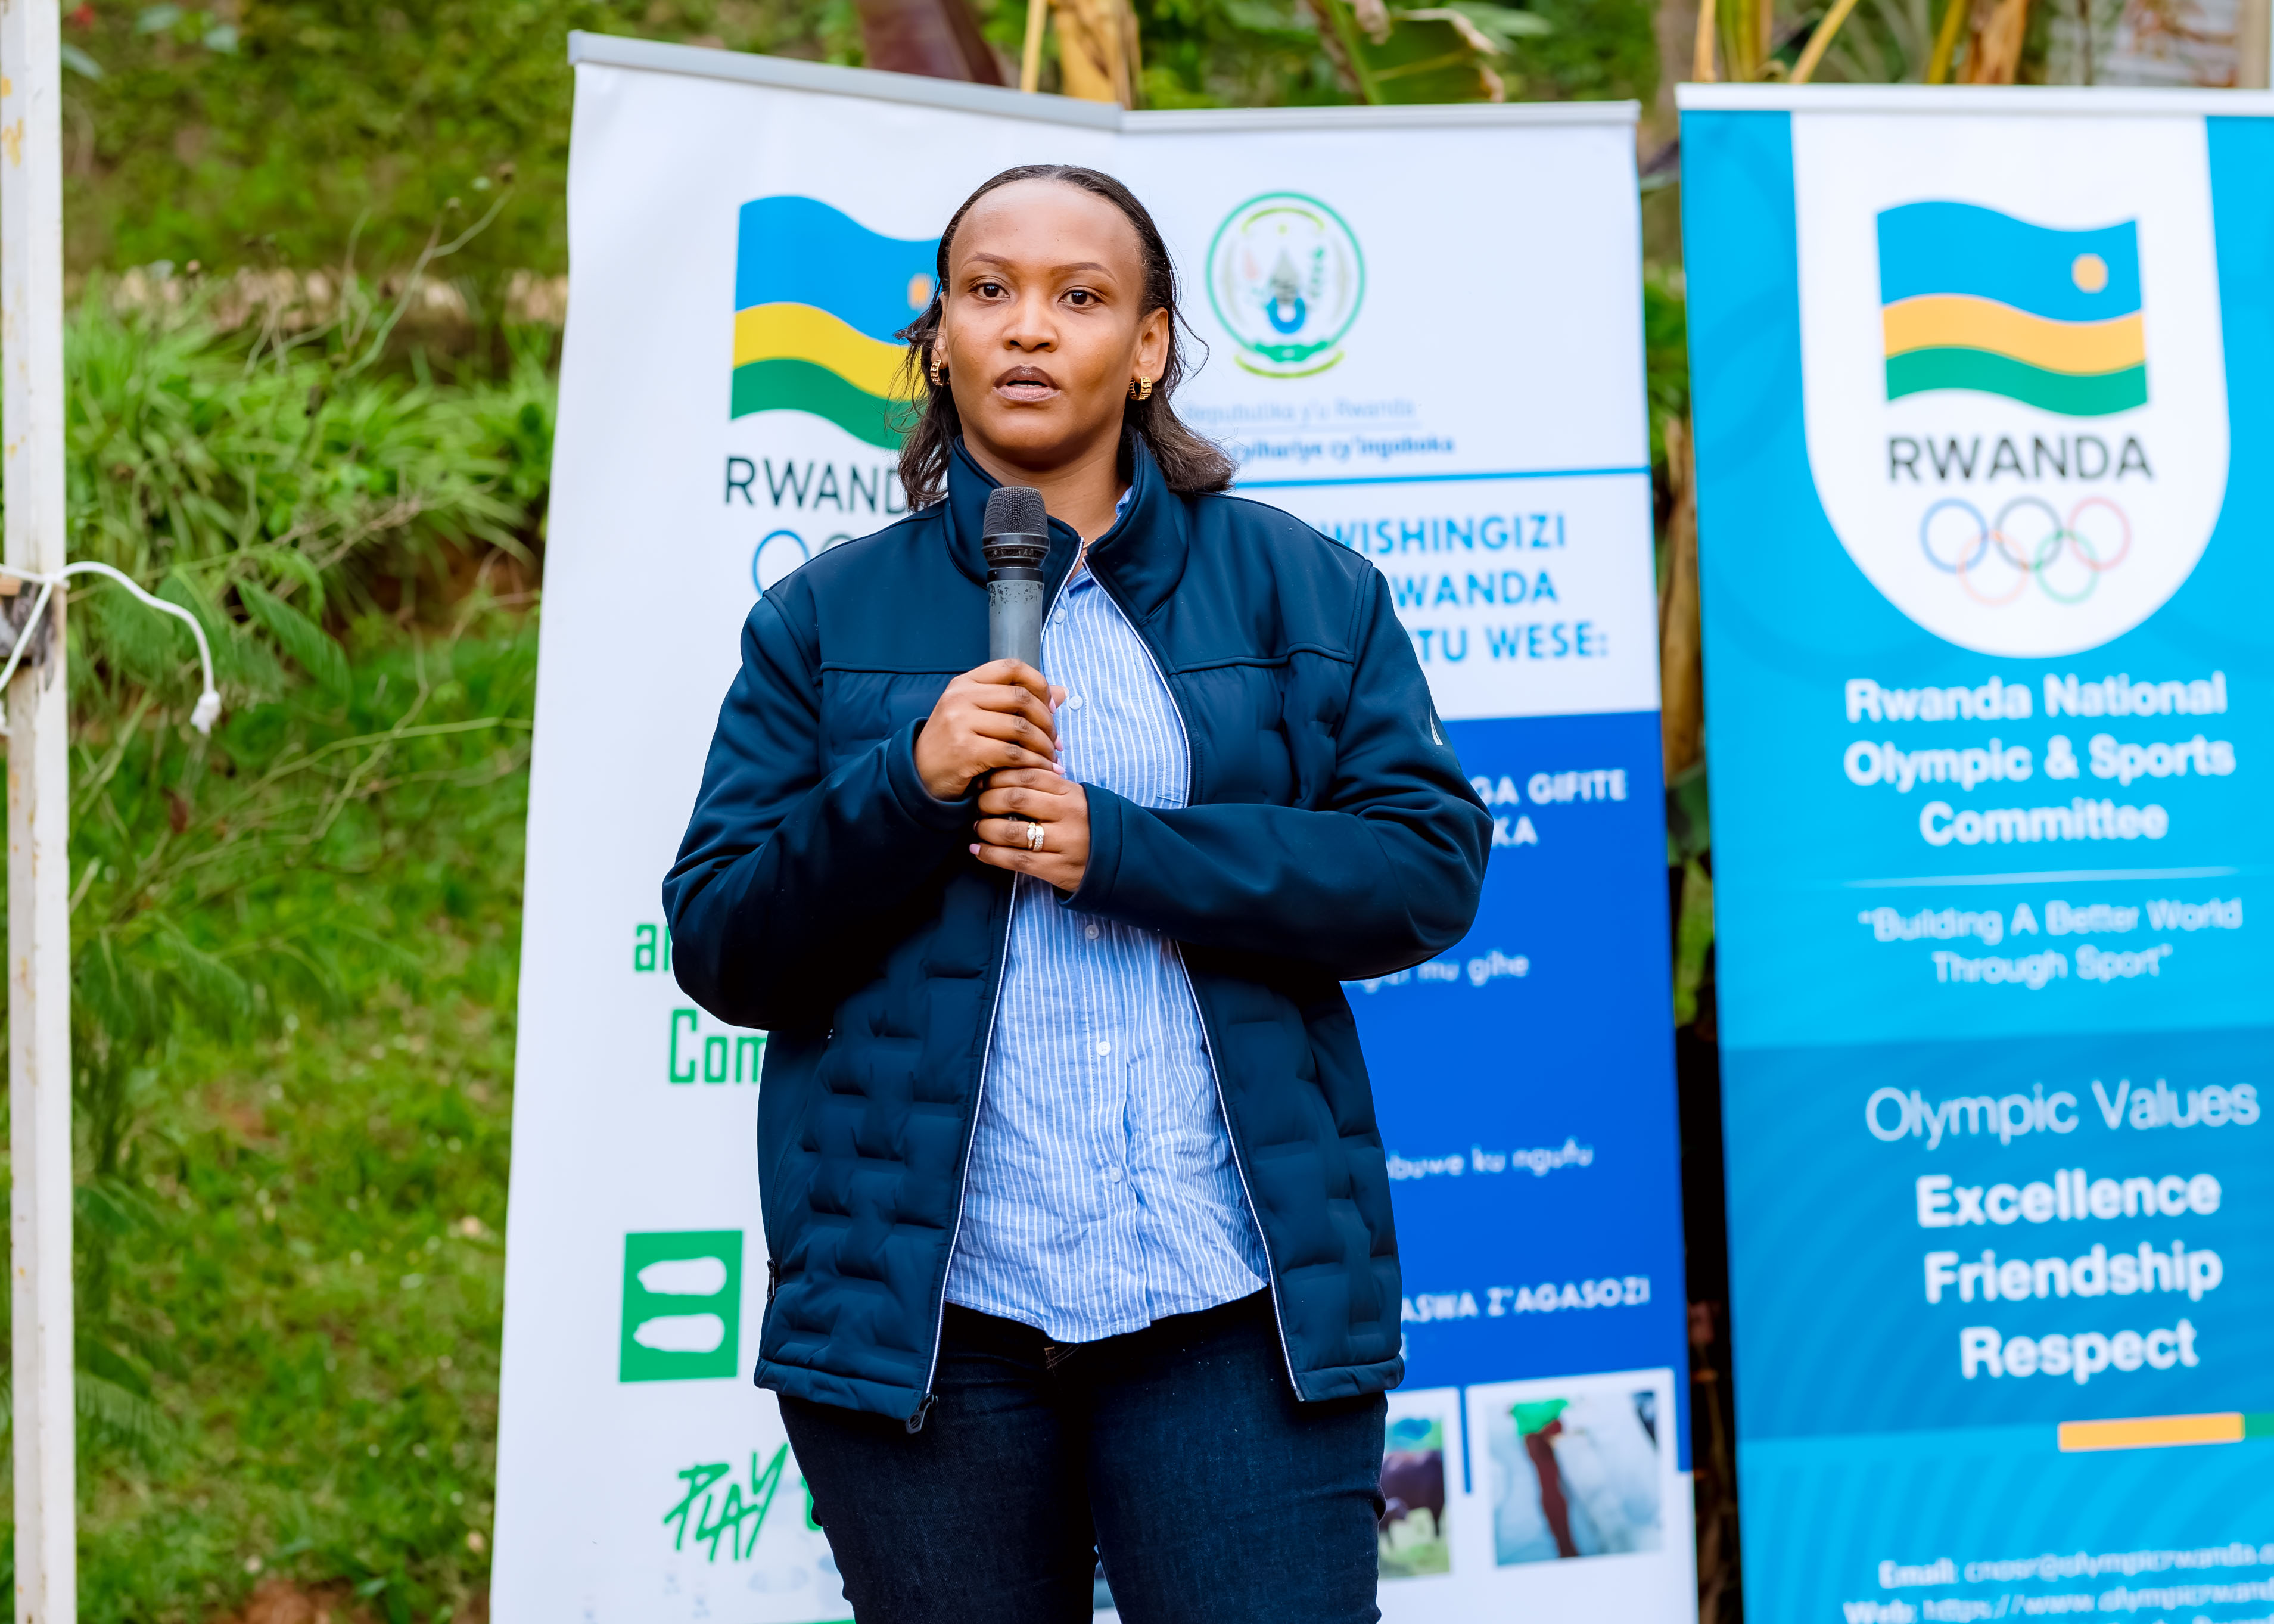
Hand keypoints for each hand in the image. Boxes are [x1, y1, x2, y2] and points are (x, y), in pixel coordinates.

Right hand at [913, 660, 1062, 800]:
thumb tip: (1062, 692)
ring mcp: (960, 722)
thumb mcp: (981, 716)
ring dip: (1043, 745)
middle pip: (1021, 698)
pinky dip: (1033, 763)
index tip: (1051, 706)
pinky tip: (1042, 769)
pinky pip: (1013, 753)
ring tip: (1052, 758)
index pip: (1012, 667)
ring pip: (1020, 727)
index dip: (1039, 684)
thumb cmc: (955, 745)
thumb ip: (1017, 703)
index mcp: (965, 683)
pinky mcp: (965, 750)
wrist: (920, 777)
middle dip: (1047, 720)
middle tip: (1056, 740)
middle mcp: (960, 697)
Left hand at [972, 769, 1090, 892]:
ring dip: (986, 828)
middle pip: (1016, 799)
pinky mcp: (1058, 869)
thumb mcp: (1076, 798)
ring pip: (1013, 831)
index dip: (999, 776)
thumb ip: (1048, 786)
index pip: (1028, 774)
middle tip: (977, 804)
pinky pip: (1017, 861)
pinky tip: (977, 851)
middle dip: (987, 800)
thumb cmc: (1090, 825)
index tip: (983, 781)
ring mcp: (1064, 843)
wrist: (1121, 861)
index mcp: (1072, 792)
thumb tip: (1004, 774)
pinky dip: (991, 855)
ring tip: (978, 827)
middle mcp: (1069, 815)